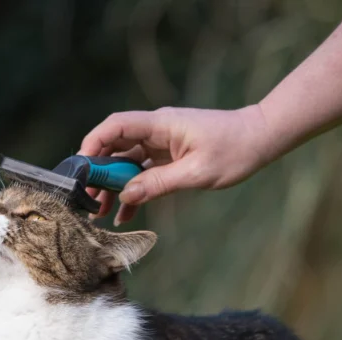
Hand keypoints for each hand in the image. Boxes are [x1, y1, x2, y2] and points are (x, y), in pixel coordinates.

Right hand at [79, 105, 271, 223]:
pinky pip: (143, 173)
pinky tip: (125, 213)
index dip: (93, 144)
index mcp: (160, 124)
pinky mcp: (168, 156)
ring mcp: (161, 144)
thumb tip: (126, 195)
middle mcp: (156, 131)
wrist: (260, 140)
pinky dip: (133, 191)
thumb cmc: (234, 150)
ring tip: (101, 213)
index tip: (81, 170)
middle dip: (98, 174)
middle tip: (88, 201)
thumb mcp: (196, 173)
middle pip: (115, 147)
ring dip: (113, 187)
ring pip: (126, 163)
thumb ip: (158, 183)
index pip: (115, 127)